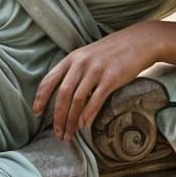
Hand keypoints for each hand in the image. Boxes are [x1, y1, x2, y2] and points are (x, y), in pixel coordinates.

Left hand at [34, 25, 161, 141]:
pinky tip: (84, 125)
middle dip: (58, 117)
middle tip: (57, 134)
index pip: (49, 80)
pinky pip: (95, 100)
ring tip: (70, 134)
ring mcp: (96, 70)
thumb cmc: (111, 52)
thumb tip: (62, 95)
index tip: (36, 113)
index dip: (41, 98)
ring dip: (71, 120)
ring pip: (77, 100)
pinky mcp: (111, 78)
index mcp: (71, 59)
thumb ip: (74, 71)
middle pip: (62, 95)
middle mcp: (81, 64)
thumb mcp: (87, 56)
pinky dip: (88, 114)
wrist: (139, 41)